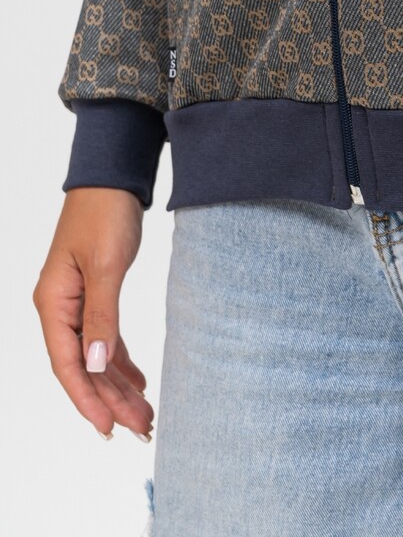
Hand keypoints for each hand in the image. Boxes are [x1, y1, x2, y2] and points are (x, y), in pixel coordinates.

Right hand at [32, 187, 154, 441]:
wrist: (113, 179)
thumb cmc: (105, 214)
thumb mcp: (106, 265)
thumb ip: (101, 315)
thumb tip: (93, 364)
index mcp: (53, 304)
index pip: (66, 364)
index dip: (86, 399)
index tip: (108, 428)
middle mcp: (60, 308)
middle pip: (83, 367)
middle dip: (111, 400)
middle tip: (141, 429)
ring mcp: (77, 302)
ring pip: (96, 356)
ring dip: (119, 385)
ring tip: (145, 416)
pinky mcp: (96, 294)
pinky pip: (106, 338)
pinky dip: (122, 360)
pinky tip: (139, 381)